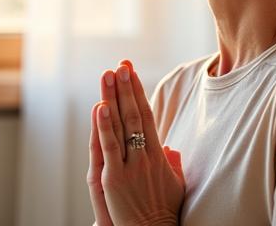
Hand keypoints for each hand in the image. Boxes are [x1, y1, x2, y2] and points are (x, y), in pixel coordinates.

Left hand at [88, 60, 184, 225]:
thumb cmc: (165, 212)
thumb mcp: (175, 185)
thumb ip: (172, 164)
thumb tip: (171, 148)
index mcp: (158, 154)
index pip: (147, 115)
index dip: (139, 92)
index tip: (133, 72)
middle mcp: (144, 155)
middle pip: (134, 114)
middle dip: (127, 87)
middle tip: (122, 64)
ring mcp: (129, 166)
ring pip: (121, 126)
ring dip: (114, 98)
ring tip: (109, 75)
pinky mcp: (113, 179)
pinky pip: (108, 148)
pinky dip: (103, 127)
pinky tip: (99, 107)